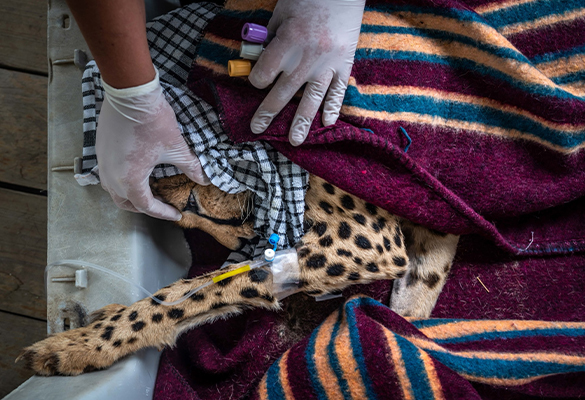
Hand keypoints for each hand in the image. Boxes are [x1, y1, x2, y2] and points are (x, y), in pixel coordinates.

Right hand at [96, 70, 208, 220]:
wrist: (131, 92)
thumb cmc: (151, 121)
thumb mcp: (176, 147)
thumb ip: (191, 167)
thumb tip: (205, 179)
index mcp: (130, 180)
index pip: (146, 206)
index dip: (163, 213)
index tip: (176, 213)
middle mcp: (111, 175)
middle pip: (126, 203)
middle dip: (144, 207)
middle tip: (163, 205)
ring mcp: (103, 161)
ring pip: (113, 190)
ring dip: (130, 195)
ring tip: (149, 191)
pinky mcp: (101, 148)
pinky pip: (108, 173)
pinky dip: (121, 180)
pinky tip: (135, 172)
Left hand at [248, 0, 364, 145]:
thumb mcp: (281, 13)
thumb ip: (271, 38)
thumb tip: (261, 58)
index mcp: (288, 41)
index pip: (264, 73)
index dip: (257, 79)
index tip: (257, 80)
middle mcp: (307, 58)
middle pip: (282, 93)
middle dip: (267, 112)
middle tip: (257, 128)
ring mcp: (328, 64)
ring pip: (311, 100)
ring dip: (301, 123)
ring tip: (295, 141)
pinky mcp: (345, 64)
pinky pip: (338, 92)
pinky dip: (333, 108)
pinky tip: (327, 123)